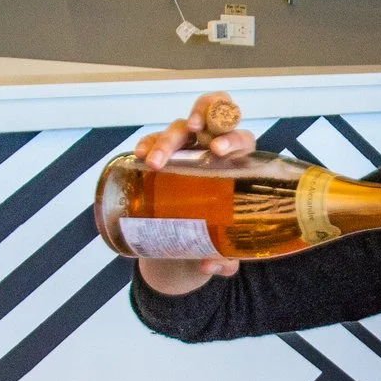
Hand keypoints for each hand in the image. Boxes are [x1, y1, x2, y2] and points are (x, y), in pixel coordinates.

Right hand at [132, 92, 247, 294]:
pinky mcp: (162, 155)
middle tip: (192, 131)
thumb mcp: (223, 247)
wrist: (186, 243)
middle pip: (211, 120)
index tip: (218, 152)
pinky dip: (147, 144)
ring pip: (179, 129)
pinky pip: (154, 141)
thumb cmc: (215, 235)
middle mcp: (212, 148)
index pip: (241, 140)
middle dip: (202, 115)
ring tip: (153, 161)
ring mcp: (186, 149)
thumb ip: (225, 257)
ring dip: (166, 140)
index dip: (232, 139)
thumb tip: (215, 264)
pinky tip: (138, 154)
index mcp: (238, 163)